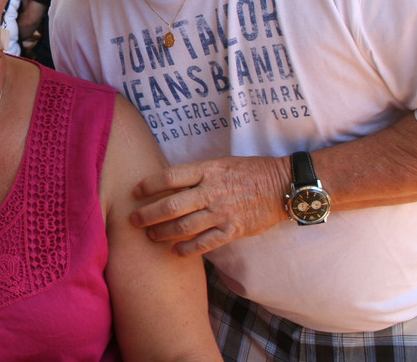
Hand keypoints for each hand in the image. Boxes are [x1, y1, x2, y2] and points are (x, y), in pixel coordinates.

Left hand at [129, 155, 290, 255]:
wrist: (282, 185)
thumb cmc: (249, 171)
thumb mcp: (221, 163)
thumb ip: (197, 175)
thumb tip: (169, 183)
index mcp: (207, 170)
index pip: (170, 177)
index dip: (149, 185)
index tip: (135, 191)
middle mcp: (212, 192)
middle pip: (172, 205)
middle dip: (148, 214)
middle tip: (133, 220)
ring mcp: (223, 213)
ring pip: (185, 227)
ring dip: (163, 233)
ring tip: (151, 235)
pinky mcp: (234, 230)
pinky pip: (205, 243)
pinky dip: (188, 250)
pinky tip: (176, 252)